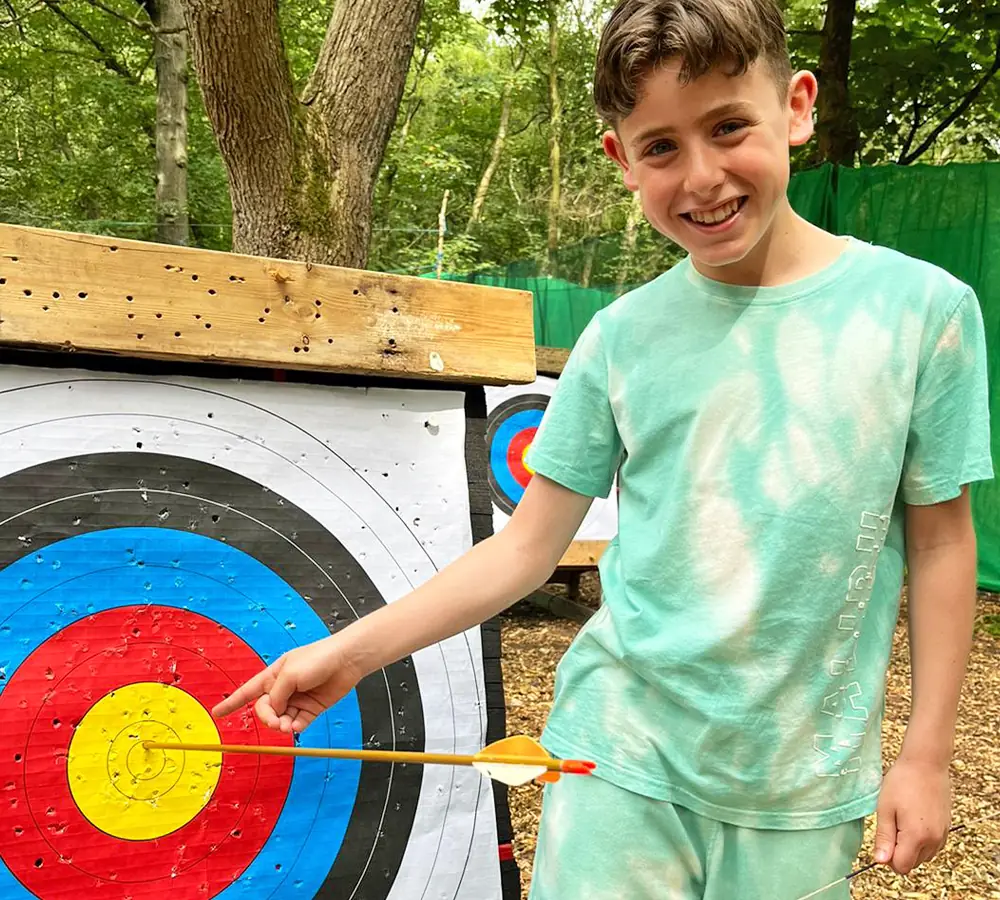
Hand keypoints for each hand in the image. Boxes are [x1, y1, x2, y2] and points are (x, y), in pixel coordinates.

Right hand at [212, 635, 362, 733]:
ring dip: (280, 725)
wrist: (346, 661)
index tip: (217, 713)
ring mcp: (297, 699)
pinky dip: (294, 727)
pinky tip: (295, 726)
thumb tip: (272, 713)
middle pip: (265, 709)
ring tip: (286, 726)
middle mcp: (284, 688)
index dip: (231, 702)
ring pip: (280, 719)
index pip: (248, 690)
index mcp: (273, 675)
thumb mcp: (290, 674)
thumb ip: (276, 695)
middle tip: (275, 721)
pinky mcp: (312, 709)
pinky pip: (297, 723)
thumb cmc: (318, 658)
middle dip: (267, 718)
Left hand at [874, 757, 951, 874]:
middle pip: (913, 863)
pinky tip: (913, 820)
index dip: (888, 858)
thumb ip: (884, 837)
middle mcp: (933, 840)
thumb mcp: (885, 808)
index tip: (882, 839)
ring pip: (923, 856)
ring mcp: (942, 834)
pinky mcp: (947, 828)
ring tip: (902, 820)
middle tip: (891, 826)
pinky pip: (933, 846)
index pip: (902, 866)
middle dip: (899, 852)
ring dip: (910, 847)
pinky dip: (922, 841)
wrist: (926, 763)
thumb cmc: (902, 782)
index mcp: (916, 836)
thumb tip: (880, 861)